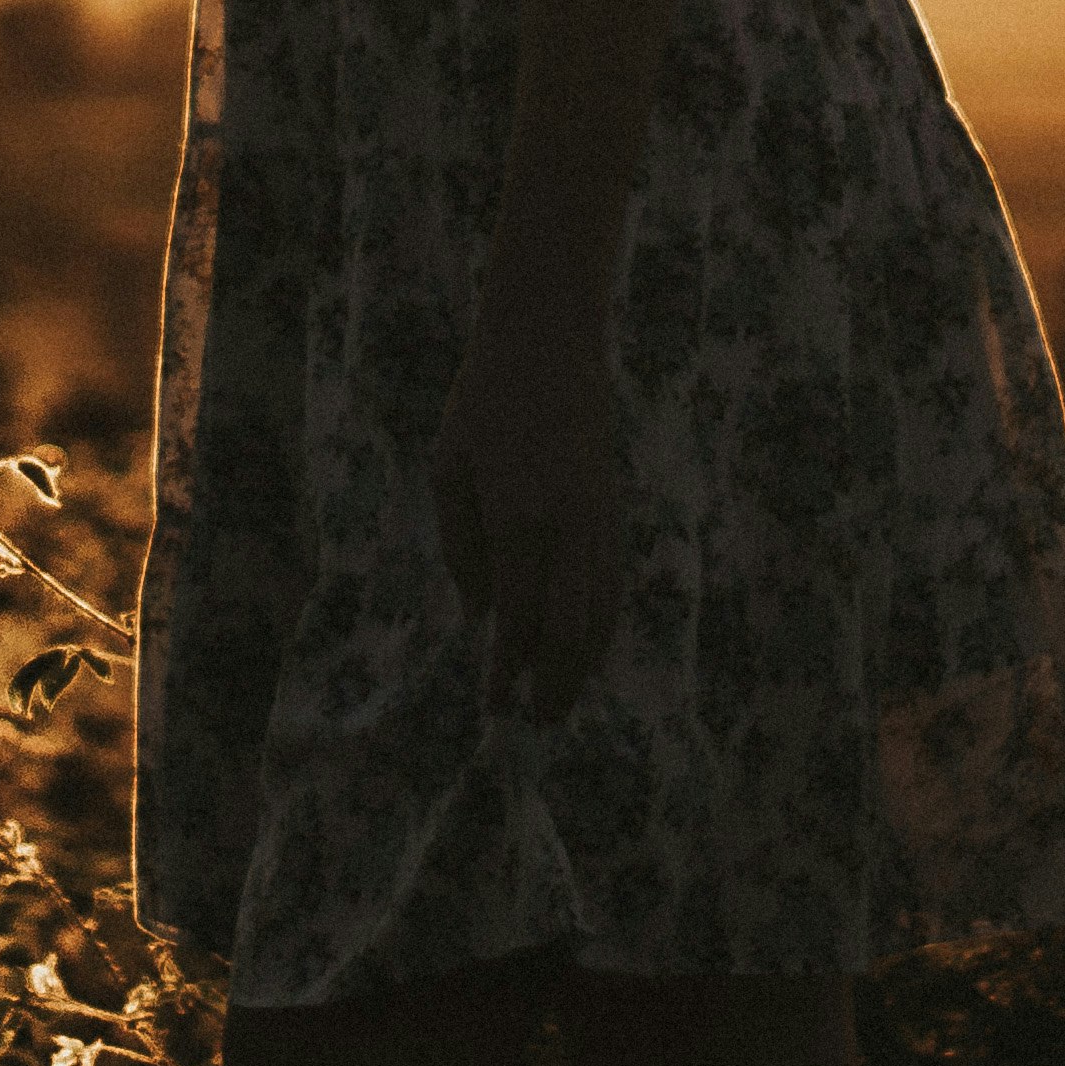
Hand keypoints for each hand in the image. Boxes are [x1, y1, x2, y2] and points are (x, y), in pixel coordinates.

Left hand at [428, 304, 624, 722]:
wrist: (550, 343)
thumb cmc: (483, 402)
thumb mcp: (449, 469)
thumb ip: (462, 546)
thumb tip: (482, 615)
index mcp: (519, 521)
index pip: (517, 619)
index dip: (506, 670)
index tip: (493, 707)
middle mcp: (568, 529)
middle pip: (570, 631)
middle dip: (555, 683)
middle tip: (537, 721)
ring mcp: (600, 520)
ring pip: (602, 611)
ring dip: (584, 663)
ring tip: (563, 698)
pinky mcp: (615, 508)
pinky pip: (614, 582)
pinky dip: (603, 624)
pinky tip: (586, 645)